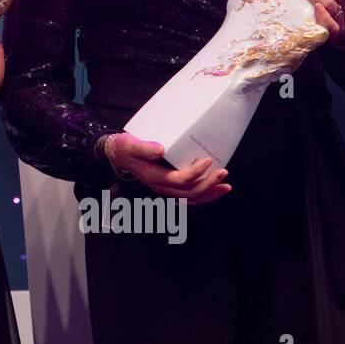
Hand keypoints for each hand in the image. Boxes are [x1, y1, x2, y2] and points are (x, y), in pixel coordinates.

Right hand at [105, 132, 231, 204]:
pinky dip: (204, 195)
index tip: (208, 161)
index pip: (178, 180)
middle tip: (223, 173)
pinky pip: (189, 196)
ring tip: (226, 187)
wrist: (118, 156)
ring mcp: (166, 189)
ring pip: (191, 198)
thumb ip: (144, 148)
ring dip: (209, 194)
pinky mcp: (169, 186)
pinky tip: (215, 189)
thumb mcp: (130, 144)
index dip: (195, 172)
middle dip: (208, 185)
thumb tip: (160, 149)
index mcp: (153, 177)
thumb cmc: (124, 148)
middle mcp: (161, 187)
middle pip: (189, 193)